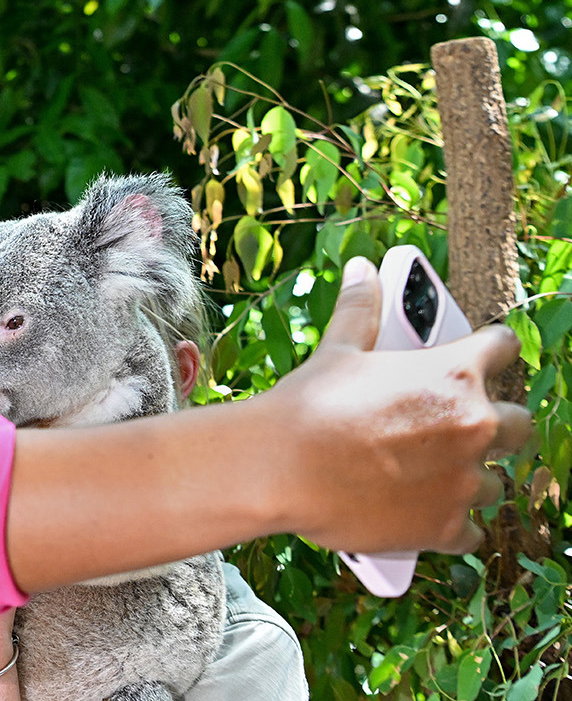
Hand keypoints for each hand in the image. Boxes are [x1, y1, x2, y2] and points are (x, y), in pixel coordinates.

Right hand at [261, 256, 531, 554]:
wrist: (281, 469)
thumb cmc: (309, 406)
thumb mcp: (337, 351)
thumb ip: (360, 310)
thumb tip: (360, 269)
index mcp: (455, 375)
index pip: (504, 349)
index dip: (493, 352)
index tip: (485, 360)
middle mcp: (474, 427)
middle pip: (522, 426)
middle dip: (497, 427)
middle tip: (457, 431)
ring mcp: (463, 482)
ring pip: (494, 485)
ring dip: (470, 481)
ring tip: (431, 480)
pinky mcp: (444, 528)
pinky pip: (470, 533)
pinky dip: (450, 527)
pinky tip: (423, 518)